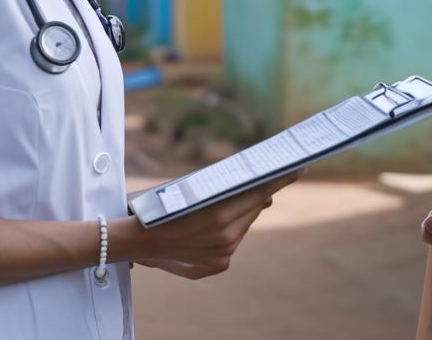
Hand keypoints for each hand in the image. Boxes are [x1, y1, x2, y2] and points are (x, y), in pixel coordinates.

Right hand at [135, 171, 301, 278]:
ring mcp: (223, 252)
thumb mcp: (188, 189)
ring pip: (246, 223)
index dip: (280, 179)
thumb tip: (263, 196)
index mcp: (219, 214)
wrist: (133, 240)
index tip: (299, 166)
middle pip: (256, 206)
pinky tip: (229, 218)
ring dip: (246, 209)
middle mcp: (226, 235)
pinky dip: (232, 228)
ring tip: (252, 193)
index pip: (259, 191)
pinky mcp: (218, 264)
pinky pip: (234, 240)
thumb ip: (224, 191)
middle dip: (263, 191)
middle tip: (282, 172)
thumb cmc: (159, 206)